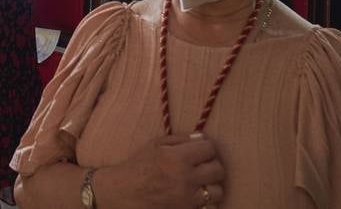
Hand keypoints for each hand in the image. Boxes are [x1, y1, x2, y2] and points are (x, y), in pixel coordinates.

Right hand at [93, 134, 225, 208]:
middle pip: (218, 170)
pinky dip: (205, 203)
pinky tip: (195, 196)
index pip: (210, 148)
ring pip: (217, 192)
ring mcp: (187, 199)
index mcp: (178, 157)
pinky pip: (209, 208)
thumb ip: (180, 139)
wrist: (122, 192)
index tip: (201, 151)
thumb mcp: (155, 145)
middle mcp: (185, 179)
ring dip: (211, 186)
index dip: (206, 148)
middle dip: (212, 165)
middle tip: (202, 166)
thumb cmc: (137, 165)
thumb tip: (201, 138)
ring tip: (200, 183)